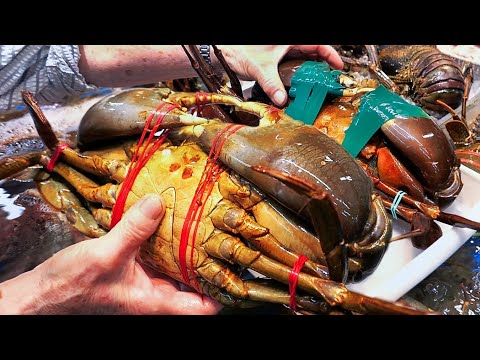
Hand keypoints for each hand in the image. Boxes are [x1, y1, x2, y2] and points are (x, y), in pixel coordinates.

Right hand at [0, 194, 222, 314]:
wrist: (43, 294)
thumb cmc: (72, 288)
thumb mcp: (106, 255)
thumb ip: (134, 229)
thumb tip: (158, 202)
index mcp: (156, 301)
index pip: (203, 306)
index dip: (223, 291)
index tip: (237, 266)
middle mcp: (155, 294)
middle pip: (194, 280)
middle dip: (207, 258)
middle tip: (220, 231)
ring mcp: (145, 282)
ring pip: (176, 265)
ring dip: (185, 245)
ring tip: (199, 220)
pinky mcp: (133, 268)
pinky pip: (157, 254)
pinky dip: (163, 238)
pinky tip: (164, 218)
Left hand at [216, 45, 343, 105]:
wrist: (223, 55)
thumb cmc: (238, 51)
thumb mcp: (259, 68)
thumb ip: (272, 84)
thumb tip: (282, 99)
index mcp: (288, 39)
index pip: (317, 44)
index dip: (330, 54)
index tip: (338, 65)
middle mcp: (287, 44)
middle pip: (312, 52)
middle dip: (323, 64)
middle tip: (330, 79)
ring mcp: (282, 52)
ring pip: (304, 59)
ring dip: (312, 70)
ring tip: (319, 84)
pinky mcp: (276, 60)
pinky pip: (294, 65)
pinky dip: (300, 74)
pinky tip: (302, 85)